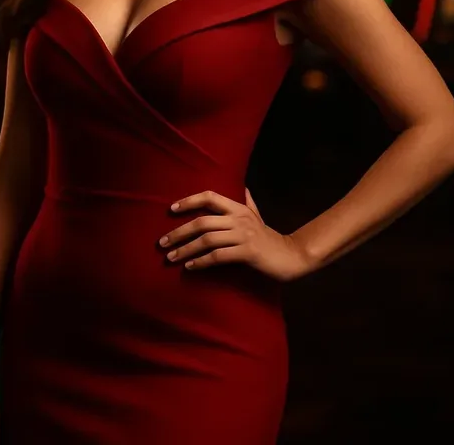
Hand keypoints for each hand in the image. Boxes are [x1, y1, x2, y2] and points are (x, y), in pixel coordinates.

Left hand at [159, 189, 313, 281]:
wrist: (291, 256)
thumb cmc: (269, 237)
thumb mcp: (257, 216)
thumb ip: (247, 202)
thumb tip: (243, 187)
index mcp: (238, 208)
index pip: (209, 197)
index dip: (189, 201)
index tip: (170, 209)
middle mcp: (239, 219)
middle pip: (202, 222)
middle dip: (179, 232)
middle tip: (162, 243)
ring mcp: (244, 236)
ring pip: (207, 240)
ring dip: (186, 249)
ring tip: (171, 258)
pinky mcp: (247, 253)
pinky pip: (218, 257)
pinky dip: (201, 262)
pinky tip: (190, 267)